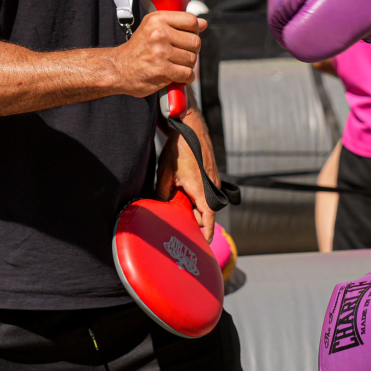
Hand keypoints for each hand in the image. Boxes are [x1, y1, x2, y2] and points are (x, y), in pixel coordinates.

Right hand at [110, 10, 202, 96]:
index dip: (193, 31)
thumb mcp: (153, 28)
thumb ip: (178, 24)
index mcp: (157, 19)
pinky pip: (187, 74)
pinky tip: (175, 75)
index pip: (191, 21)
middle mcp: (159, 33)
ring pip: (192, 59)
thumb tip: (203, 23)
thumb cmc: (138, 49)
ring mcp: (161, 52)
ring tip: (174, 65)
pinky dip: (185, 78)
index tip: (186, 38)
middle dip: (191, 51)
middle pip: (195, 41)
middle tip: (179, 55)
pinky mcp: (163, 70)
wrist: (118, 69)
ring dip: (187, 65)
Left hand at [156, 107, 218, 239]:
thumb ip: (162, 195)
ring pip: (204, 201)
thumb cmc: (178, 149)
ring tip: (177, 201)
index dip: (206, 234)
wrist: (190, 126)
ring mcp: (213, 180)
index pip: (208, 220)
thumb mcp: (164, 174)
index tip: (203, 244)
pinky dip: (195, 194)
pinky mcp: (211, 173)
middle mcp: (212, 188)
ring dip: (193, 204)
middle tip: (178, 220)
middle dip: (193, 218)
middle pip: (204, 212)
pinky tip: (181, 189)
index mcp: (203, 192)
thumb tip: (157, 210)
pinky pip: (205, 191)